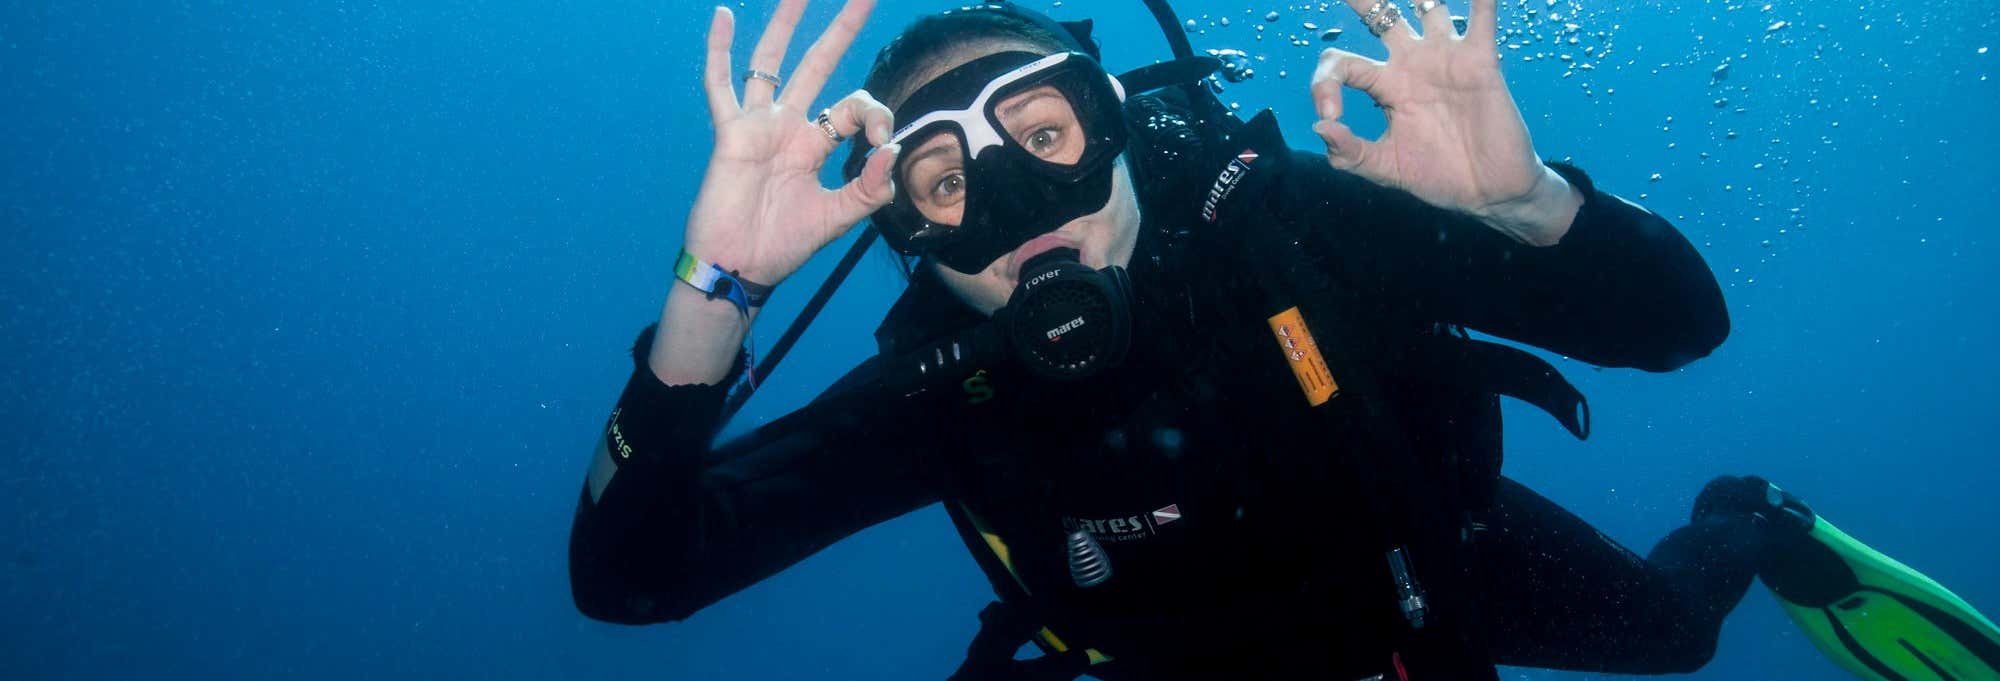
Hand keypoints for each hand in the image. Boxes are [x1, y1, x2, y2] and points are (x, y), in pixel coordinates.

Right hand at [683, 0, 899, 284]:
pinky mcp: (731, 134)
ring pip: (771, 61)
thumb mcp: (838, 218)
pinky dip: (718, 51)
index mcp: (816, 144)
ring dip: (786, 23)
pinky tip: (722, 15)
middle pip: (818, 64)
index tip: (882, 142)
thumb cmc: (782, 246)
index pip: (852, 106)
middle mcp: (789, 125)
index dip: (875, 114)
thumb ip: (869, 187)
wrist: (740, 268)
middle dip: (842, 28)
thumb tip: (892, 149)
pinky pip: (721, 86)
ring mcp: (758, 125)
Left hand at [1311, 0, 1580, 243]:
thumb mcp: (1385, 168)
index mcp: (1385, 87)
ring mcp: (1445, 58)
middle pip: (1380, 16)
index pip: (1342, 64)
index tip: (1330, 117)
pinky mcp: (1480, 61)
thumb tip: (1319, 127)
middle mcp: (1411, 64)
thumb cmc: (1438, 177)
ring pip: (1428, 5)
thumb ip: (1349, 153)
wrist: (1488, 191)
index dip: (1324, 84)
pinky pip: (1481, 18)